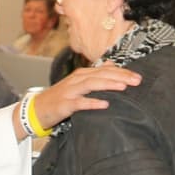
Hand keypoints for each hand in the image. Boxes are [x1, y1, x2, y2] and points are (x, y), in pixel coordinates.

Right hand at [19, 63, 139, 136]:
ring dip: (108, 84)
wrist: (36, 110)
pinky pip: (80, 103)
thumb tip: (112, 64)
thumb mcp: (78, 84)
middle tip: (137, 81)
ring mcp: (70, 91)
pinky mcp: (64, 104)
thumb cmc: (60, 98)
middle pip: (101, 75)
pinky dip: (92, 102)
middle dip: (120, 76)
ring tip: (124, 87)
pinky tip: (105, 104)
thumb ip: (95, 74)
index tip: (138, 76)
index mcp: (82, 74)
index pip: (105, 70)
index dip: (122, 72)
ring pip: (91, 84)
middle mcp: (76, 80)